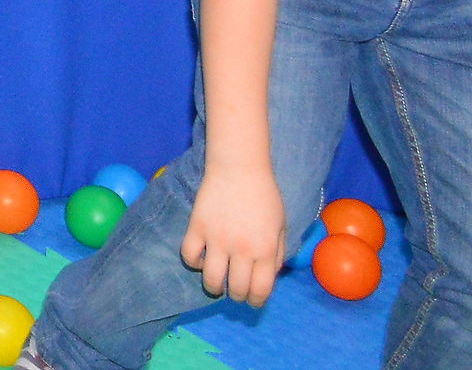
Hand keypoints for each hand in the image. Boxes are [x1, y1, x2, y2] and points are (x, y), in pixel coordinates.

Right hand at [181, 165, 286, 304]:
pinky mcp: (197, 227)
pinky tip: (201, 259)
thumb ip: (278, 254)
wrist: (239, 168)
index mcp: (265, 250)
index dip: (256, 301)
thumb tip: (268, 276)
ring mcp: (217, 239)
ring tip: (216, 284)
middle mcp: (242, 249)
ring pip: (211, 279)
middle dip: (237, 296)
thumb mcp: (282, 226)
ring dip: (214, 287)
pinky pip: (190, 255)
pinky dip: (194, 262)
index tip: (253, 301)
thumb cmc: (264, 196)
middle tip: (235, 291)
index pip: (260, 290)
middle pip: (236, 288)